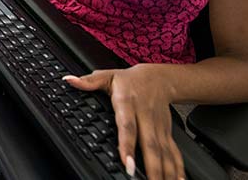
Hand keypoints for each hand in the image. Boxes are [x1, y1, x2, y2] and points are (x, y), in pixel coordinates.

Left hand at [64, 65, 183, 179]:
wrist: (159, 78)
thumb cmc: (129, 79)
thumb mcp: (107, 76)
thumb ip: (88, 81)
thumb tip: (69, 80)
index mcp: (128, 103)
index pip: (127, 126)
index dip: (127, 144)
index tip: (127, 162)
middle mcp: (145, 117)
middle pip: (149, 145)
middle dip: (150, 167)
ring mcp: (158, 127)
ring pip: (163, 152)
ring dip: (165, 171)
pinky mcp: (167, 133)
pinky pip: (173, 153)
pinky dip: (177, 168)